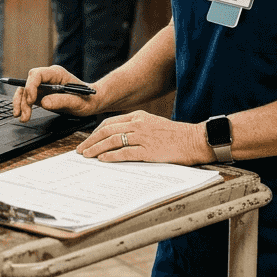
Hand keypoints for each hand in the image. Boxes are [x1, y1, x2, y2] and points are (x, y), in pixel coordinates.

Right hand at [12, 65, 98, 121]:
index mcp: (56, 73)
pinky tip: (22, 115)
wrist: (91, 103)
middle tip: (25, 114)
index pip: (36, 74)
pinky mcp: (41, 94)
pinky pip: (27, 98)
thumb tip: (44, 103)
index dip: (31, 86)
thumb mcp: (77, 102)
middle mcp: (47, 78)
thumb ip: (61, 101)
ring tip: (22, 118)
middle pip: (28, 83)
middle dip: (24, 98)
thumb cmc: (87, 99)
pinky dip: (23, 106)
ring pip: (25, 91)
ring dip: (21, 104)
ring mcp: (43, 86)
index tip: (31, 100)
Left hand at [76, 110, 212, 165]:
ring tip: (87, 156)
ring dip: (96, 148)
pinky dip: (110, 156)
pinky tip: (102, 160)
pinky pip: (124, 153)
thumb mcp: (153, 124)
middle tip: (81, 150)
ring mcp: (143, 136)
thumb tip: (118, 138)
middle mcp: (138, 124)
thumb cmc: (176, 135)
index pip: (109, 122)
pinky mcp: (148, 150)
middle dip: (90, 141)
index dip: (95, 132)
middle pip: (106, 130)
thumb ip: (136, 128)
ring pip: (112, 141)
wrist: (195, 140)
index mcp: (138, 116)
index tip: (88, 140)